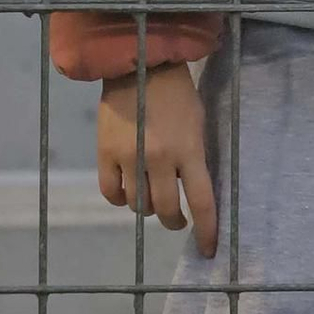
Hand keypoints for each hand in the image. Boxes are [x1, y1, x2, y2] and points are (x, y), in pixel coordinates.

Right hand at [98, 63, 217, 257]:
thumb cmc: (178, 92)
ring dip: (147, 207)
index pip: (202, 200)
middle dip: (174, 220)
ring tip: (153, 196)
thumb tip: (193, 192)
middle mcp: (160, 158)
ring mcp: (130, 157)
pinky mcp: (106, 154)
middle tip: (176, 218)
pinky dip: (120, 198)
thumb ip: (195, 157)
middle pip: (166, 209)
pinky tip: (127, 192)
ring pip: (138, 205)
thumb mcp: (198, 122)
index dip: (206, 230)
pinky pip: (111, 193)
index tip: (207, 250)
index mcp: (190, 149)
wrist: (140, 63)